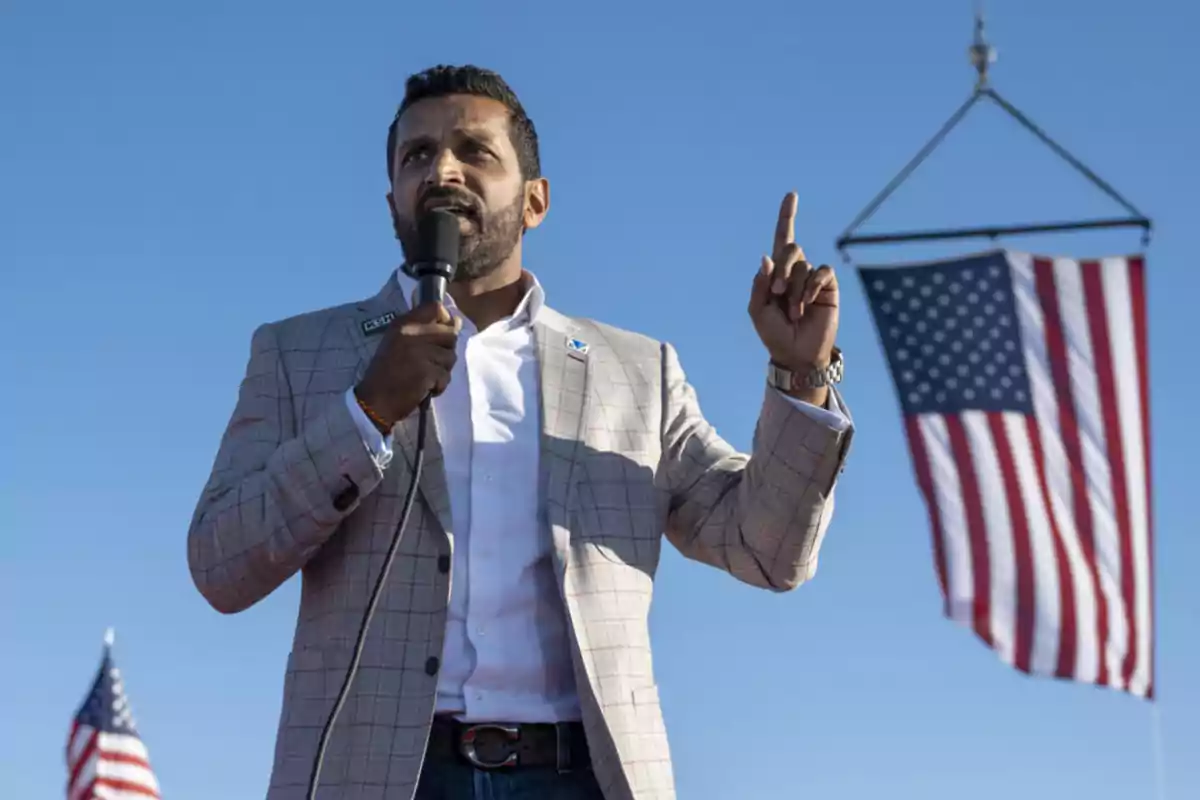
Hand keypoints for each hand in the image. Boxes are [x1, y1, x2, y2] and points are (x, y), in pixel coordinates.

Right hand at [354, 302, 460, 429]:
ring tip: (425, 377)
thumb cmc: (388, 372)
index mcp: (403, 324)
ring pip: (450, 356)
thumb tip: (457, 323)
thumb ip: (425, 330)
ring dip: (442, 370)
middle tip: (430, 364)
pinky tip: (424, 388)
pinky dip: (439, 386)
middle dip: (446, 351)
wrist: (375, 400)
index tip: (440, 335)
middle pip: (449, 333)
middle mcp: (410, 333)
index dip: (445, 320)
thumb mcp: (399, 343)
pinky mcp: (426, 372)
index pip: (435, 307)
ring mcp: (419, 352)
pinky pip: (446, 376)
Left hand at [748, 192, 838, 403]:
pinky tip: (807, 304)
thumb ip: (760, 284)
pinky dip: (811, 286)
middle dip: (782, 268)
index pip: (782, 240)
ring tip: (793, 312)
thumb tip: (767, 258)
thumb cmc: (774, 334)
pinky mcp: (828, 287)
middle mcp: (796, 271)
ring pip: (803, 265)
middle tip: (777, 292)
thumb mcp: (758, 311)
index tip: (791, 195)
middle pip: (790, 248)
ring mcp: (813, 279)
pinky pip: (821, 273)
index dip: (787, 217)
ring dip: (794, 290)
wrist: (796, 354)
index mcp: (777, 273)